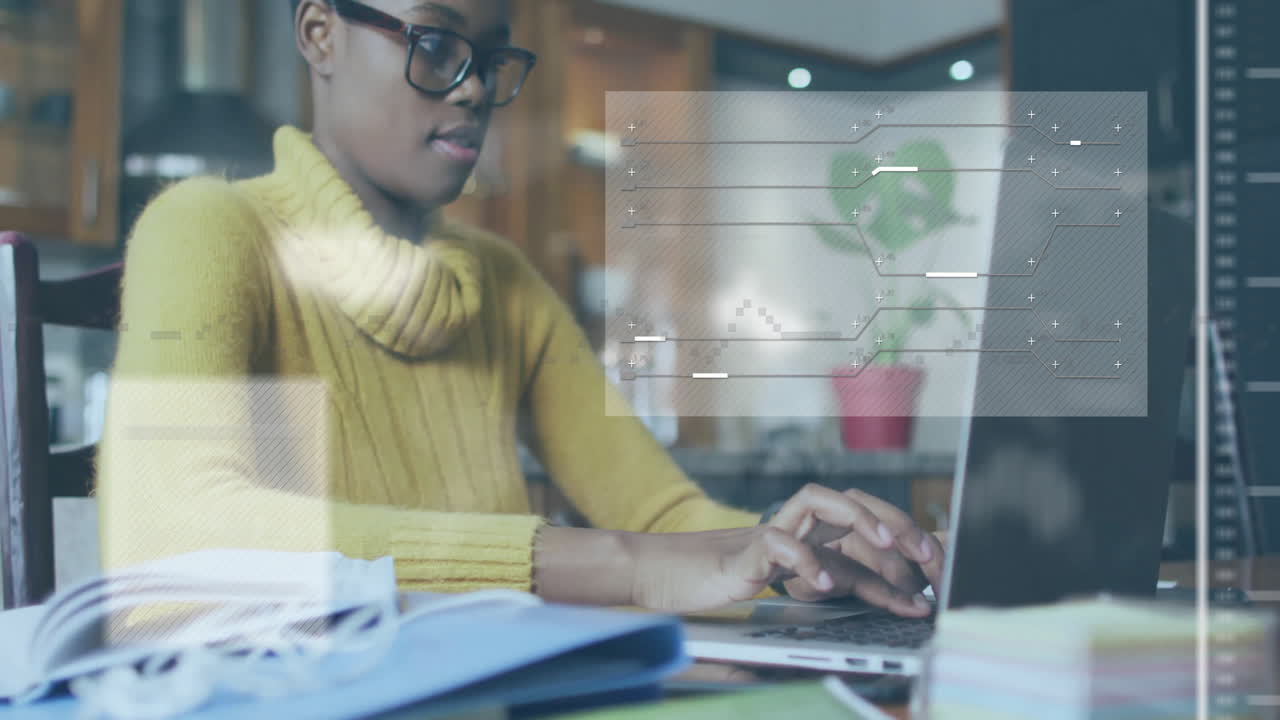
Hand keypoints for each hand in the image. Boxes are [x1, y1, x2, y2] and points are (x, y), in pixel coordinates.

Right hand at [626, 484, 935, 614]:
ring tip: (890, 550)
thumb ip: (825, 580)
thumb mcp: (787, 586)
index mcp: (807, 535)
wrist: (657, 575)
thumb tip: (879, 595)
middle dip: (897, 523)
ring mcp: (767, 535)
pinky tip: (825, 584)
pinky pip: (776, 543)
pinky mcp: (741, 553)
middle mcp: (791, 528)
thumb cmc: (718, 580)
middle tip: (929, 557)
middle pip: (850, 503)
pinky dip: (803, 561)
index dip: (904, 546)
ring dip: (859, 520)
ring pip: (817, 502)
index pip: (863, 528)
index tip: (936, 574)